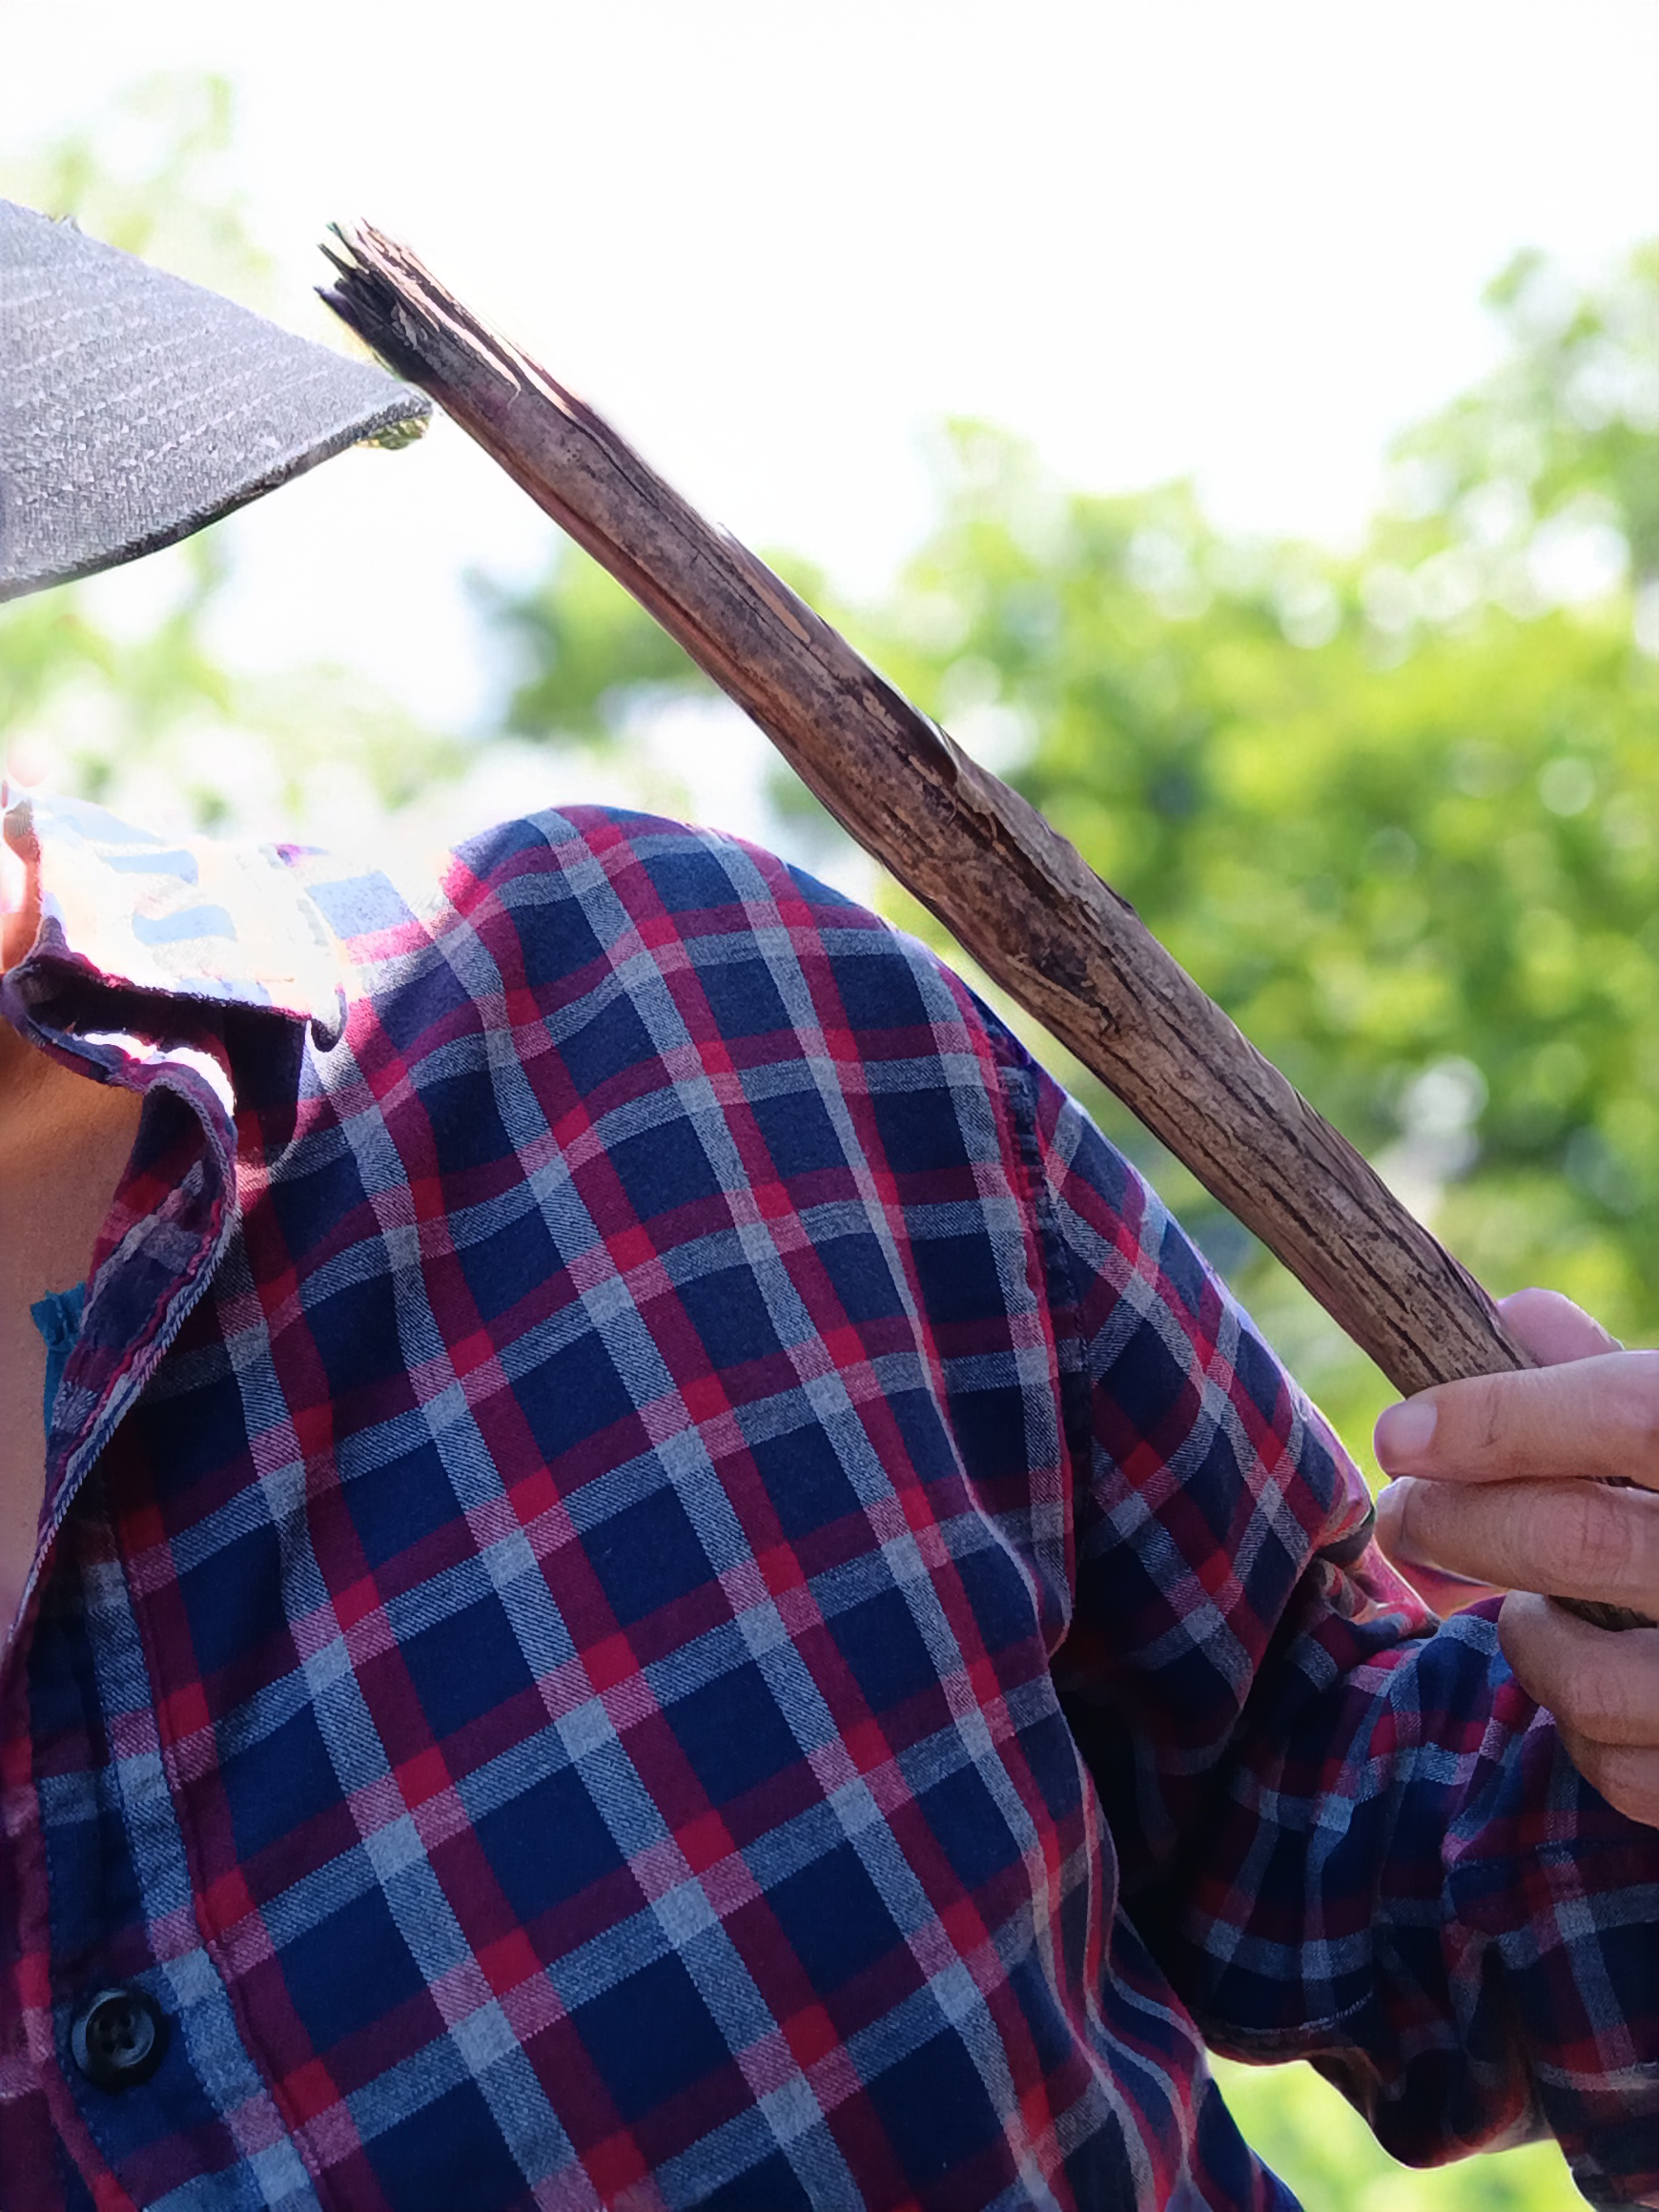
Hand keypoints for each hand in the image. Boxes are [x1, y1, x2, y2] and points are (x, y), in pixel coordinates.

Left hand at [1373, 1289, 1658, 1828]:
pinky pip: (1621, 1769)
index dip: (1499, 1419)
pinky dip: (1579, 1726)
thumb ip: (1621, 1377)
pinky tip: (1590, 1680)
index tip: (1401, 1434)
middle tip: (1408, 1516)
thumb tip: (1515, 1315)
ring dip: (1522, 1633)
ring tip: (1524, 1600)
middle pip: (1577, 1538)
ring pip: (1584, 1676)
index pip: (1629, 1416)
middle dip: (1456, 1523)